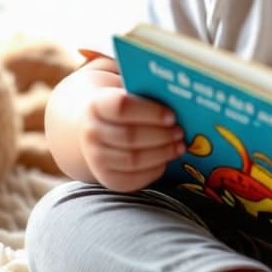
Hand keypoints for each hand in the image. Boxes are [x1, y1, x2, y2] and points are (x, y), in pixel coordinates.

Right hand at [80, 71, 184, 191]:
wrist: (98, 128)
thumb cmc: (125, 106)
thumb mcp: (130, 92)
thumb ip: (148, 91)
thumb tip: (179, 95)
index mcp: (96, 105)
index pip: (121, 107)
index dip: (150, 112)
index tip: (172, 116)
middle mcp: (91, 132)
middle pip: (129, 136)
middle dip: (160, 136)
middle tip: (180, 132)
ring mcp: (96, 158)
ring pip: (133, 160)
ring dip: (161, 154)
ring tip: (179, 146)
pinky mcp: (107, 179)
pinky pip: (133, 179)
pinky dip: (154, 170)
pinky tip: (166, 160)